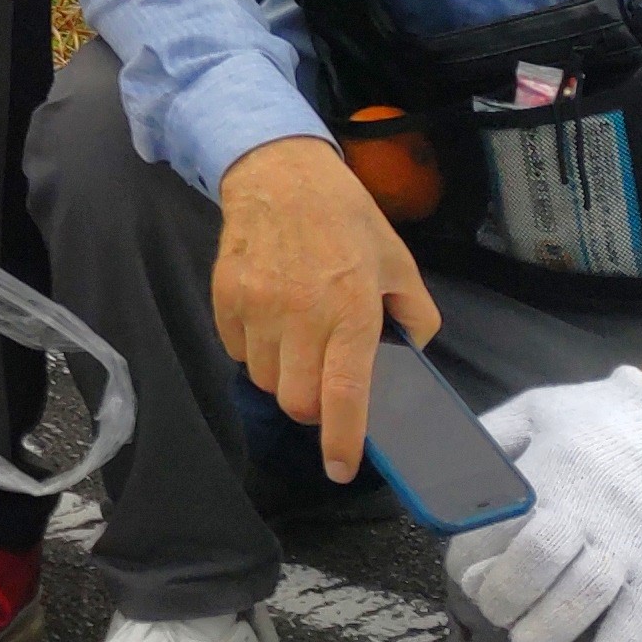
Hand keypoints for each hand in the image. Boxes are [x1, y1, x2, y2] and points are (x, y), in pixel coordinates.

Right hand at [211, 134, 441, 480]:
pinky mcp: (225, 297)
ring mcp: (257, 307)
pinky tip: (271, 321)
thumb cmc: (346, 218)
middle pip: (295, 399)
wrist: (279, 172)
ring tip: (297, 345)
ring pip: (263, 379)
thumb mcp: (398, 262)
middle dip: (312, 407)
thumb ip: (415, 315)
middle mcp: (301, 315)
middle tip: (324, 386)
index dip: (342, 440)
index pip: (343, 393)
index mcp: (351, 311)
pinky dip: (253, 350)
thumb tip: (410, 355)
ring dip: (282, 377)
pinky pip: (236, 350)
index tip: (340, 468)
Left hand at [450, 368, 641, 641]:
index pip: (505, 524)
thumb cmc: (597, 418)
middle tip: (494, 616)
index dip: (478, 556)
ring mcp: (629, 542)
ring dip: (555, 627)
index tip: (464, 575)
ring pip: (589, 592)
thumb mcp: (535, 409)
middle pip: (543, 561)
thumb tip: (444, 464)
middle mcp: (588, 513)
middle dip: (509, 595)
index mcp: (551, 474)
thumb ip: (490, 437)